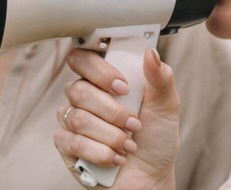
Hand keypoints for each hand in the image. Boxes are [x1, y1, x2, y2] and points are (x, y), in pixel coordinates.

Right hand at [53, 48, 179, 188]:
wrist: (149, 178)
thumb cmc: (156, 141)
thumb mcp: (165, 107)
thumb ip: (160, 79)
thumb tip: (151, 53)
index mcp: (103, 81)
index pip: (82, 59)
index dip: (98, 71)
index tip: (124, 88)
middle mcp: (83, 97)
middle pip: (78, 90)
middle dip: (112, 112)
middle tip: (134, 124)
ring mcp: (70, 120)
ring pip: (77, 118)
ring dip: (111, 136)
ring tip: (129, 145)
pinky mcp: (65, 144)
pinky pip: (73, 142)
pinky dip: (101, 153)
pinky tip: (116, 158)